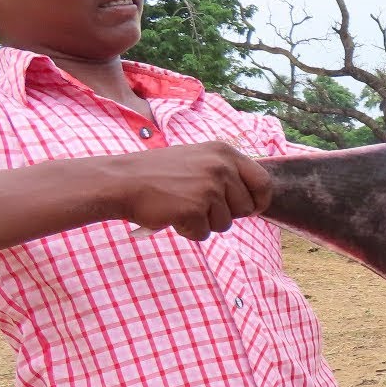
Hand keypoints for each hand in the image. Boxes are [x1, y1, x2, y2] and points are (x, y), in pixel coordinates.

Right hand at [104, 142, 272, 240]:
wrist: (122, 181)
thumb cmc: (159, 174)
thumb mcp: (199, 160)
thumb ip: (226, 174)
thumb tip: (255, 200)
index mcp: (225, 153)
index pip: (263, 182)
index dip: (260, 200)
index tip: (253, 209)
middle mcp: (221, 168)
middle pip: (245, 209)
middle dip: (224, 214)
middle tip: (198, 204)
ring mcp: (208, 188)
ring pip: (224, 224)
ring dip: (204, 223)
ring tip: (181, 206)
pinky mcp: (195, 208)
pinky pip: (203, 234)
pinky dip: (188, 231)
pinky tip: (172, 215)